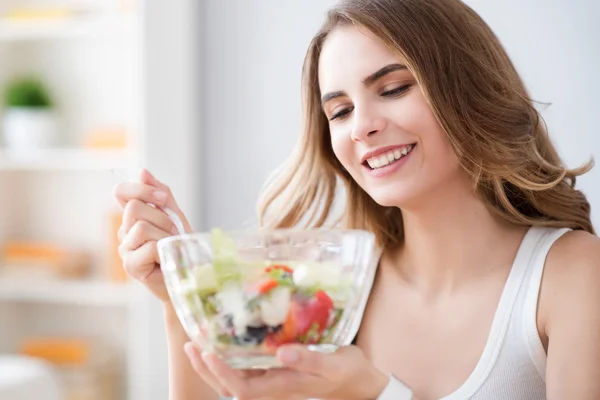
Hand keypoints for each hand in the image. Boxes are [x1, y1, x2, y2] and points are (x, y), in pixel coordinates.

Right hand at [114, 169, 191, 301]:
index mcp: (133, 217)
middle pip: (134, 208)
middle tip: (172, 233)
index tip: (162, 199)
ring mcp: (125, 249)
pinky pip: (148, 247)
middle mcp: (124, 232)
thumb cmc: (181, 246)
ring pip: (141, 227)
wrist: (190, 275)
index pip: (121, 192)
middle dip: (161, 217)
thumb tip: (142, 172)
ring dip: (165, 235)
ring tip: (171, 247)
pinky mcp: (131, 266)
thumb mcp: (175, 215)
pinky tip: (166, 258)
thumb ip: (161, 194)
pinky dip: (164, 250)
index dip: (140, 189)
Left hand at [184, 343, 388, 399]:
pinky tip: (225, 341)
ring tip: (197, 343)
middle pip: (231, 386)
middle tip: (192, 345)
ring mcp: (273, 379)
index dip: (222, 374)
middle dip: (208, 369)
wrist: (357, 380)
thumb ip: (309, 359)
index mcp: (283, 386)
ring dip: (214, 364)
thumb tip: (281, 352)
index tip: (208, 353)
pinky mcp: (276, 370)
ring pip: (235, 378)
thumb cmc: (347, 372)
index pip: (243, 388)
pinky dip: (230, 357)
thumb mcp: (333, 364)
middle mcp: (272, 385)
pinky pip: (247, 368)